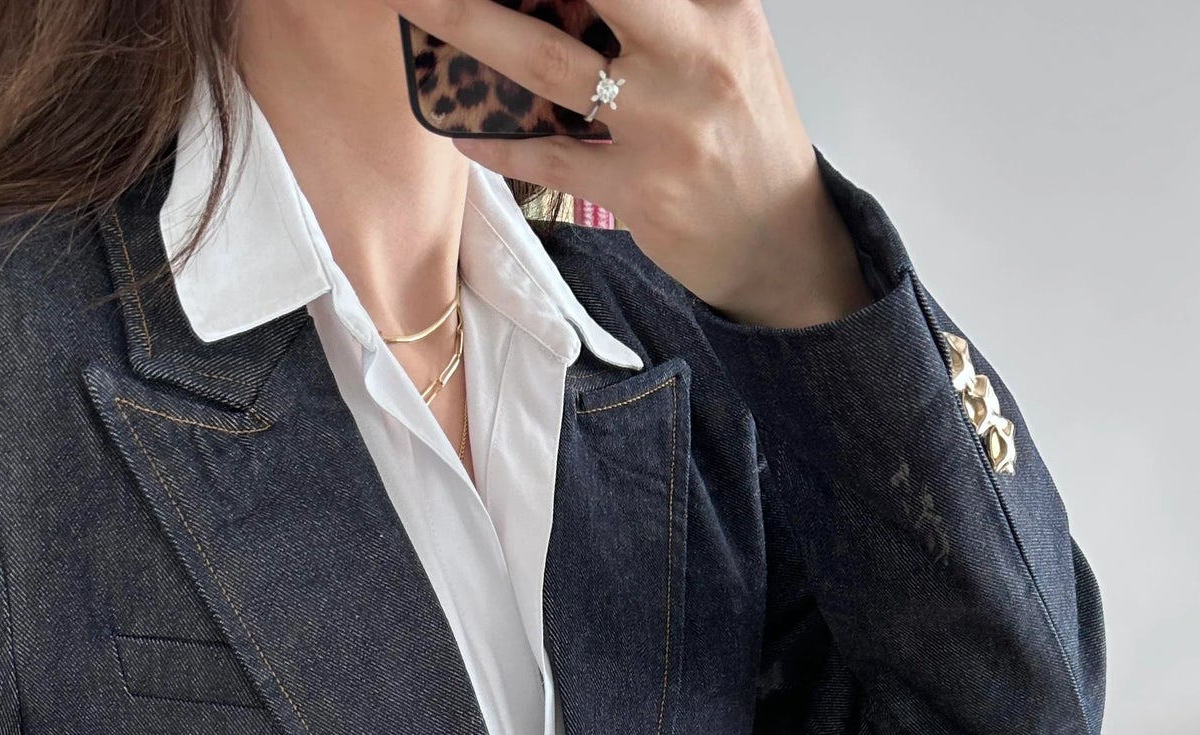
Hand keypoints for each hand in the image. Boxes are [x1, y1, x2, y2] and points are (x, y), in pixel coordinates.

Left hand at [381, 0, 871, 326]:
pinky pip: (549, 160)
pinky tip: (462, 133)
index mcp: (721, 7)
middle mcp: (695, 55)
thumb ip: (667, 11)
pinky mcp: (639, 191)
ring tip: (417, 4)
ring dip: (470, 28)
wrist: (783, 245)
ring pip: (547, 63)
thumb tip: (576, 0)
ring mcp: (663, 126)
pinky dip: (498, 146)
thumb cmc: (745, 139)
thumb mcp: (728, 46)